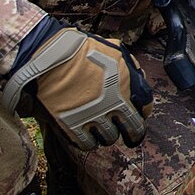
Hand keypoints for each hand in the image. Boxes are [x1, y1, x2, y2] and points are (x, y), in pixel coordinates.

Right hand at [1, 19, 151, 150]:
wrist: (48, 59)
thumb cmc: (81, 50)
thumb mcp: (115, 51)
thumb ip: (130, 68)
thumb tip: (139, 80)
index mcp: (127, 85)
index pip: (146, 107)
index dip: (142, 111)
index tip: (138, 113)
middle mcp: (114, 104)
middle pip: (132, 129)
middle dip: (133, 133)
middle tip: (130, 136)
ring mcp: (93, 117)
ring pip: (110, 138)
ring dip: (108, 134)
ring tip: (102, 128)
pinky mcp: (73, 127)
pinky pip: (88, 144)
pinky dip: (90, 141)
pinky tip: (87, 135)